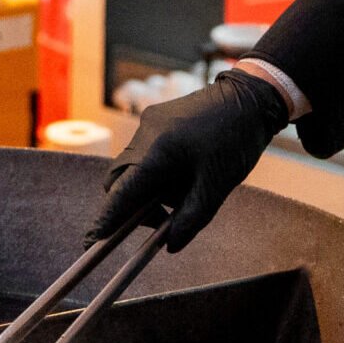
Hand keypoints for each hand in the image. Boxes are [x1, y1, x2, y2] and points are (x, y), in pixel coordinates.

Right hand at [85, 69, 289, 252]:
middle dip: (130, 206)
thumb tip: (170, 246)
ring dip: (148, 188)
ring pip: (131, 168)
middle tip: (159, 223)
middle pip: (118, 181)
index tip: (93, 242)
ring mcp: (147, 124)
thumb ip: (191, 219)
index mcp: (157, 152)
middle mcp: (144, 135)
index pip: (121, 193)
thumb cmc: (235, 140)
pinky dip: (155, 171)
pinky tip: (185, 172)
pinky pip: (143, 152)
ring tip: (185, 192)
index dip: (106, 220)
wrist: (249, 96)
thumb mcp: (216, 187)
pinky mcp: (155, 118)